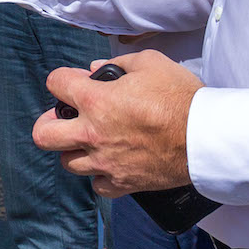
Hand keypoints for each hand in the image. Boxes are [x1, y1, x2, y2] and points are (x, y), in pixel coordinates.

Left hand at [32, 50, 199, 195]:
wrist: (205, 137)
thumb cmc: (180, 98)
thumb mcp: (151, 63)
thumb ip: (118, 63)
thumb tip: (95, 69)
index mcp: (96, 101)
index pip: (56, 84)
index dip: (62, 79)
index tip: (73, 82)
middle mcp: (93, 134)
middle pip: (43, 134)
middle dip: (48, 123)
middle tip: (64, 118)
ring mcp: (105, 162)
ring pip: (67, 162)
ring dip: (74, 150)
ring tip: (88, 141)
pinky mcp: (122, 183)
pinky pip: (96, 185)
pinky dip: (99, 176)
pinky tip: (109, 163)